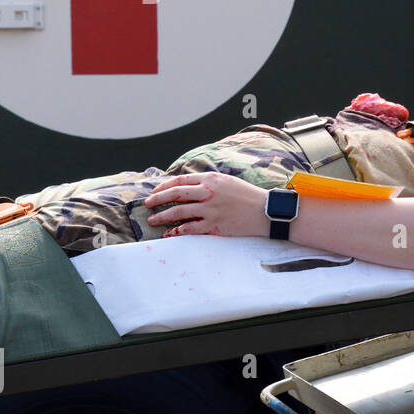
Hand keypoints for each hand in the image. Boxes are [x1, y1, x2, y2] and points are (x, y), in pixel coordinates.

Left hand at [144, 172, 269, 238]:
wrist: (265, 211)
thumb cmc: (248, 196)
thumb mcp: (227, 182)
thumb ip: (208, 183)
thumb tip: (188, 188)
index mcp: (211, 179)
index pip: (180, 181)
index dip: (164, 186)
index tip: (155, 191)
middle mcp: (208, 193)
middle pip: (175, 195)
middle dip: (157, 199)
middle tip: (148, 204)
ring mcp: (210, 210)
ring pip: (179, 213)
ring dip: (162, 217)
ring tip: (153, 220)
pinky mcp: (214, 225)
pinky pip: (190, 229)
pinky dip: (177, 231)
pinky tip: (170, 234)